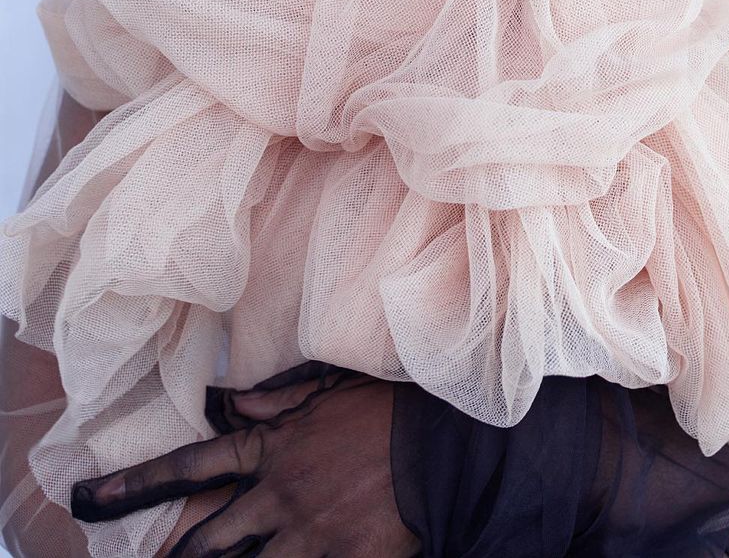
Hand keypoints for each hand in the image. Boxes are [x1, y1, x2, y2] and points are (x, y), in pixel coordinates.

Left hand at [70, 368, 419, 556]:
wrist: (441, 448)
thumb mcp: (327, 387)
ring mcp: (304, 535)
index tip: (87, 498)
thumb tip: (224, 397)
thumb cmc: (386, 411)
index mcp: (271, 447)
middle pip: (205, 542)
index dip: (133, 484)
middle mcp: (276, 496)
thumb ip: (272, 398)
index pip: (189, 466)